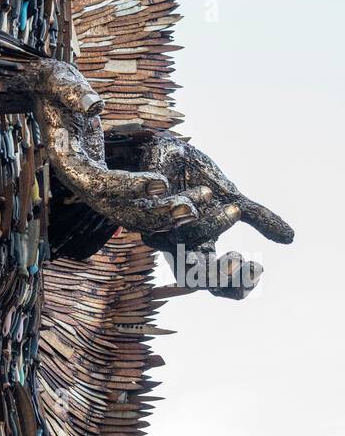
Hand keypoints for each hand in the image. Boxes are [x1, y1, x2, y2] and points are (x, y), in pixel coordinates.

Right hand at [32, 62, 206, 231]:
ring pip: (130, 211)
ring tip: (199, 206)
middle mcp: (81, 180)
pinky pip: (135, 201)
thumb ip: (72, 92)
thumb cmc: (54, 85)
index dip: (130, 186)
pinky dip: (160, 203)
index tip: (162, 181)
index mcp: (68, 161)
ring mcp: (95, 184)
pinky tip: (189, 200)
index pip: (99, 184)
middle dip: (155, 211)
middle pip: (118, 209)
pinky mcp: (108, 181)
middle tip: (191, 208)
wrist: (46, 95)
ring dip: (164, 213)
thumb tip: (95, 105)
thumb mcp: (58, 81)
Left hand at [132, 131, 293, 296]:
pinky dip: (187, 203)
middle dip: (216, 274)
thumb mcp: (233, 199)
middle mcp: (176, 243)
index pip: (213, 284)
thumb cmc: (196, 180)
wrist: (168, 149)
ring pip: (181, 240)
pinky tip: (208, 193)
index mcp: (198, 249)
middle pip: (191, 277)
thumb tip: (290, 237)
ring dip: (211, 226)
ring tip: (234, 208)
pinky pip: (162, 212)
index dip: (234, 285)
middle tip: (239, 259)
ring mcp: (158, 226)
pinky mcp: (145, 202)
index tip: (257, 266)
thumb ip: (258, 219)